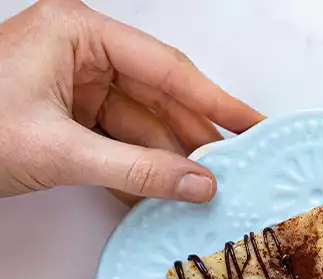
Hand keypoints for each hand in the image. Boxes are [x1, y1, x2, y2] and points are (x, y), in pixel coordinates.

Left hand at [0, 0, 262, 201]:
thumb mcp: (60, 151)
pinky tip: (166, 193)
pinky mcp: (63, 116)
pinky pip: (116, 141)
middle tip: (240, 167)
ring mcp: (70, 83)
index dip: (216, 101)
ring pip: (139, 124)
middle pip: (158, 96)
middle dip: (194, 137)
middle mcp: (79, 51)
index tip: (255, 124)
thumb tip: (200, 184)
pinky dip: (138, 169)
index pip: (166, 68)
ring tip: (207, 191)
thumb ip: (138, 168)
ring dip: (168, 160)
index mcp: (78, 33)